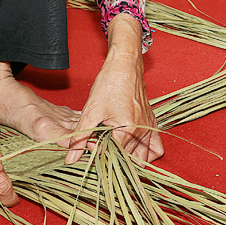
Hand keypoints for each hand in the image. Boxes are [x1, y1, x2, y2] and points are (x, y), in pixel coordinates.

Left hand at [65, 14, 162, 165]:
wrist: (125, 64)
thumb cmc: (109, 83)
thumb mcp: (91, 111)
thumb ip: (80, 137)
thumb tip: (70, 158)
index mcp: (127, 131)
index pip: (113, 158)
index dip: (99, 155)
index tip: (91, 145)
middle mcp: (142, 132)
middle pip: (127, 159)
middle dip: (112, 157)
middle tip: (99, 145)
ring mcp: (149, 128)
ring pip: (143, 158)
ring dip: (129, 160)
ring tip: (114, 149)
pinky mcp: (152, 123)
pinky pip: (155, 147)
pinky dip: (145, 152)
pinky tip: (132, 148)